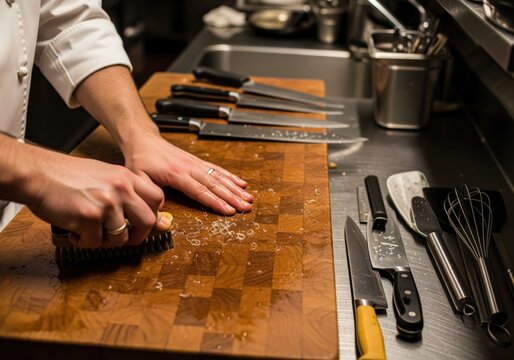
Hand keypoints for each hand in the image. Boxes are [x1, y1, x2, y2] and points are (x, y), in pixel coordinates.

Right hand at [26, 150, 170, 247]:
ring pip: (121, 237)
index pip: (157, 198)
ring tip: (91, 231)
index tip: (142, 221)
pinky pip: (95, 242)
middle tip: (123, 237)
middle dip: (138, 236)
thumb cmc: (67, 175)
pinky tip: (75, 231)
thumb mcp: (105, 175)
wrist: (37, 173)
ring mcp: (106, 203)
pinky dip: (84, 241)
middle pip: (148, 221)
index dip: (153, 214)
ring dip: (105, 240)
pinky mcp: (89, 217)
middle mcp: (120, 188)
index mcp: (126, 177)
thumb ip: (126, 191)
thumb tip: (147, 214)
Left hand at [123, 133, 252, 215]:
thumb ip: (150, 196)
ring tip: (249, 198)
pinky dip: (231, 177)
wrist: (144, 141)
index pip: (199, 191)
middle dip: (232, 197)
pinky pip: (217, 170)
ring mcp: (196, 164)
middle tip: (246, 207)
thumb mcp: (139, 180)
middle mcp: (190, 168)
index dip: (215, 202)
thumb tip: (161, 213)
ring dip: (235, 189)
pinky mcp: (198, 162)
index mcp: (176, 174)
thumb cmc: (141, 161)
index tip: (228, 210)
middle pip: (215, 185)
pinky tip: (241, 183)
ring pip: (219, 177)